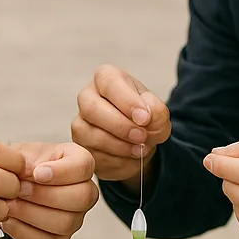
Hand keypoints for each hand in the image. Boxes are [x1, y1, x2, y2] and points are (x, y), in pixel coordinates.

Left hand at [4, 142, 98, 238]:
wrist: (8, 185)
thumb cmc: (20, 166)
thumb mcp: (22, 154)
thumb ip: (26, 161)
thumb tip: (31, 172)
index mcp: (79, 163)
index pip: (84, 167)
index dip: (62, 172)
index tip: (37, 172)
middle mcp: (84, 192)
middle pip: (82, 197)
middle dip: (45, 194)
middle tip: (19, 189)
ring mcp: (75, 218)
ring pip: (65, 222)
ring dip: (31, 213)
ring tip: (10, 203)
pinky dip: (23, 232)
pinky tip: (9, 219)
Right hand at [72, 65, 170, 184]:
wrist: (139, 142)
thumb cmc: (145, 118)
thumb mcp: (158, 112)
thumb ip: (156, 110)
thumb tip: (145, 116)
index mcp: (106, 78)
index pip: (109, 83)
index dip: (127, 101)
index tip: (144, 118)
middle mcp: (87, 97)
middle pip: (92, 108)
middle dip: (120, 125)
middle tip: (142, 136)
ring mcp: (80, 123)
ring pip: (89, 134)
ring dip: (119, 145)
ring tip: (139, 149)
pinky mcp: (80, 147)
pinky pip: (93, 155)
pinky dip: (116, 160)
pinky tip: (129, 157)